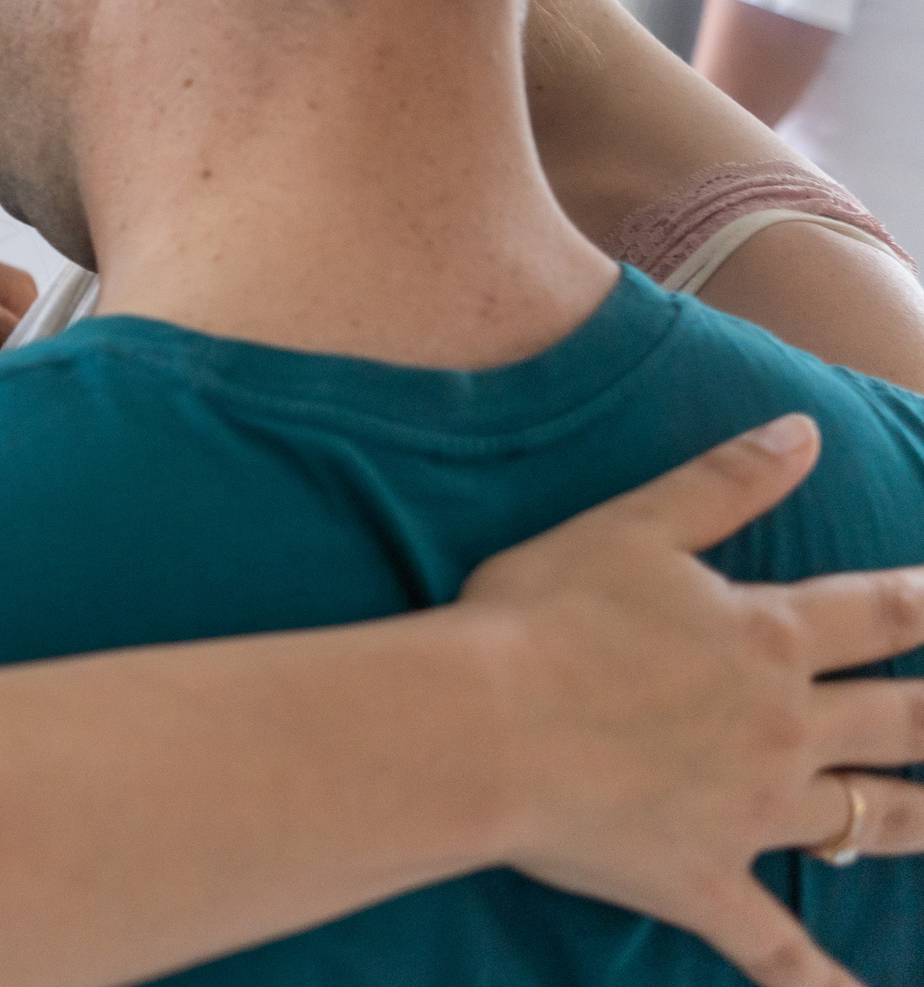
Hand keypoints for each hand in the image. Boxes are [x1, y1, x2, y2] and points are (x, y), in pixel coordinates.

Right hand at [463, 414, 923, 986]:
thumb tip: (803, 429)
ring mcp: (752, 810)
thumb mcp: (628, 527)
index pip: (881, 613)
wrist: (481, 724)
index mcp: (767, 636)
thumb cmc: (537, 617)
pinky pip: (777, 947)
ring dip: (915, 819)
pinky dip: (823, 982)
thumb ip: (721, 483)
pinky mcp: (705, 879)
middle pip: (903, 723)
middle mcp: (785, 725)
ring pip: (869, 820)